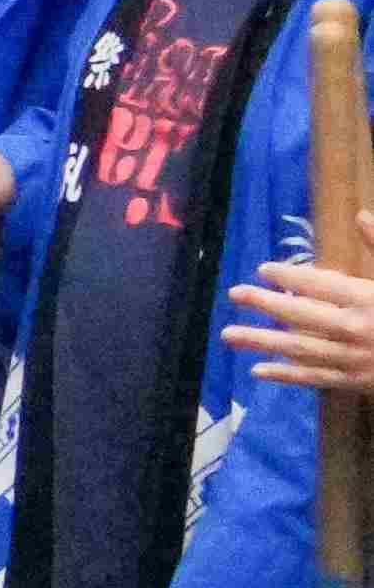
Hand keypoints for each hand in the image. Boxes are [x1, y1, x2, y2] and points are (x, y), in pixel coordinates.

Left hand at [227, 260, 373, 395]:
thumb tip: (357, 205)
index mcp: (368, 301)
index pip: (322, 285)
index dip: (290, 277)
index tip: (263, 270)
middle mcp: (355, 329)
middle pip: (302, 314)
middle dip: (265, 302)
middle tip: (234, 293)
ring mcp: (353, 358)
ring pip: (300, 348)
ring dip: (261, 341)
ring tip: (227, 334)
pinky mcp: (354, 382)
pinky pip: (314, 376)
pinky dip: (285, 374)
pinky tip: (257, 370)